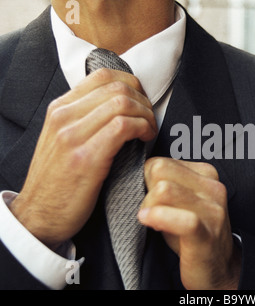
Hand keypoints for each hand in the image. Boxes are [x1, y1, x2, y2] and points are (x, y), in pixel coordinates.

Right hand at [10, 69, 156, 249]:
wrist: (39, 215)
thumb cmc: (58, 179)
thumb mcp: (62, 139)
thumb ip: (84, 117)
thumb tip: (119, 104)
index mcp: (59, 108)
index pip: (103, 75)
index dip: (132, 85)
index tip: (142, 102)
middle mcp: (63, 116)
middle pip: (117, 87)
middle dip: (144, 101)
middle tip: (149, 120)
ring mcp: (72, 136)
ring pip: (123, 103)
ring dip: (146, 115)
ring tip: (149, 131)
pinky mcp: (86, 158)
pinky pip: (123, 126)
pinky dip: (142, 128)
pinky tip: (145, 139)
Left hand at [138, 158, 241, 289]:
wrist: (217, 267)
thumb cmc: (191, 233)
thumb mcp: (181, 200)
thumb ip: (166, 181)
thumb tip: (135, 173)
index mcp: (206, 174)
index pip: (159, 162)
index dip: (146, 182)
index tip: (152, 201)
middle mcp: (213, 187)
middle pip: (159, 170)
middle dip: (146, 190)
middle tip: (150, 211)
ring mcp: (213, 210)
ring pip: (164, 190)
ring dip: (149, 206)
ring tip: (152, 221)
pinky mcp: (207, 234)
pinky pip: (181, 219)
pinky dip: (159, 218)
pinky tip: (149, 222)